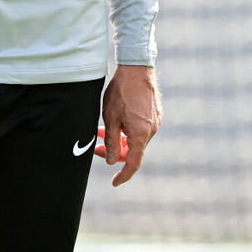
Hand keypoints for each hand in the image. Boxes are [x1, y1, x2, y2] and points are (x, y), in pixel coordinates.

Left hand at [99, 64, 161, 187]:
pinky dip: (127, 131)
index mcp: (140, 134)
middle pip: (133, 151)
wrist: (137, 68)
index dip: (123, 175)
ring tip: (101, 131)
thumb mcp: (110, 117)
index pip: (133, 163)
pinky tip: (116, 122)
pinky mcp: (155, 114)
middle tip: (97, 147)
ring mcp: (155, 121)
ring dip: (119, 140)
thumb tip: (111, 160)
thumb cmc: (121, 91)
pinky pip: (140, 130)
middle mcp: (151, 130)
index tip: (114, 182)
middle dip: (114, 152)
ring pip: (135, 140)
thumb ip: (111, 141)